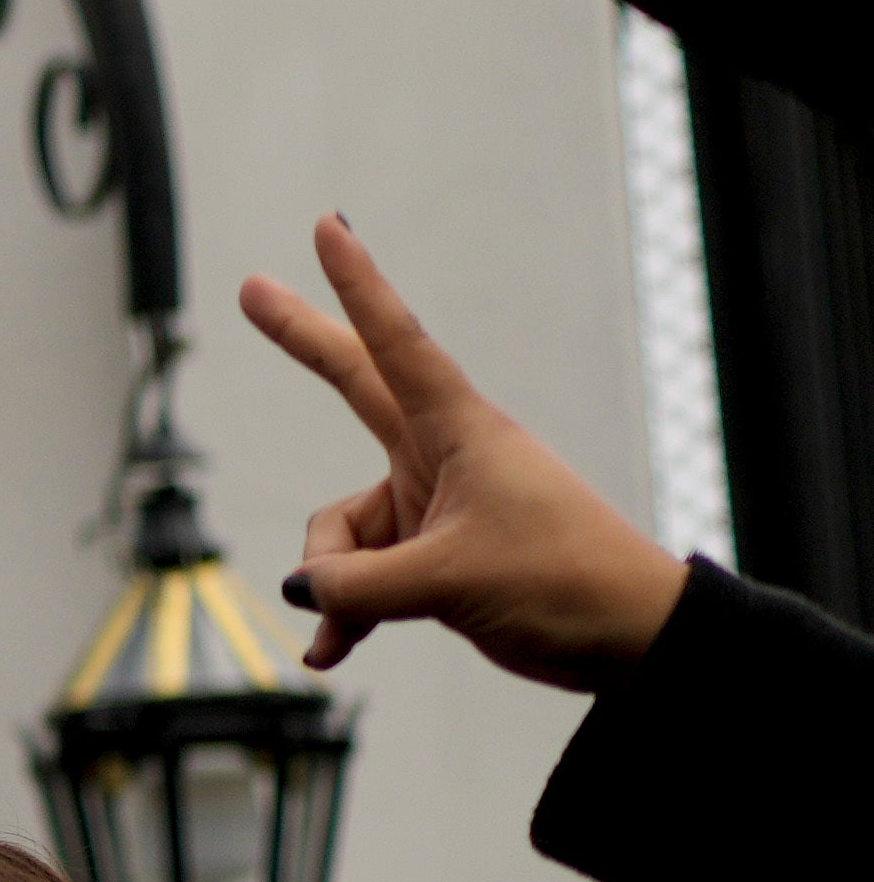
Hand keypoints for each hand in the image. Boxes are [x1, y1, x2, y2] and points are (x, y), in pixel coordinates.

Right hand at [246, 212, 677, 689]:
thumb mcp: (450, 581)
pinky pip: (359, 582)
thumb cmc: (564, 583)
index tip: (329, 227)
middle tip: (252, 289)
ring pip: (341, 533)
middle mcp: (441, 458)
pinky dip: (345, 616)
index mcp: (461, 433)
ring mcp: (432, 508)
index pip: (397, 344)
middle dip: (302, 341)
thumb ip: (357, 584)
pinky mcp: (432, 559)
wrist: (629, 639)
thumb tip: (301, 589)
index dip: (357, 286)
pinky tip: (332, 654)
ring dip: (336, 585)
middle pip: (353, 388)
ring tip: (350, 628)